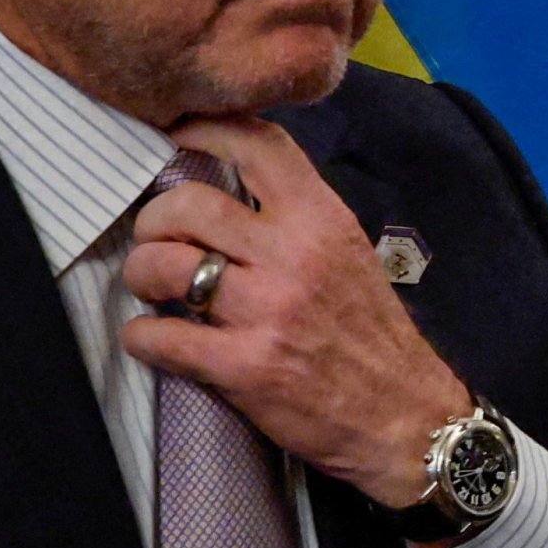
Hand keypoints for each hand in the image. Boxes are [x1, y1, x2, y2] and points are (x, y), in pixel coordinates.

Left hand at [121, 116, 471, 508]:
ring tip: (152, 286)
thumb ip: (296, 218)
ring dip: (142, 273)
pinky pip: (160, 337)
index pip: (258, 146)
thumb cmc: (371, 335)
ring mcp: (266, 312)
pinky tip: (152, 339)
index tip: (176, 137)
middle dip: (154, 220)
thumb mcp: (348, 253)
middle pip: (189, 205)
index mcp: (322, 220)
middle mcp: (294, 256)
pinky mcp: (244, 367)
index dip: (204, 130)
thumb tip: (228, 190)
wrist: (405, 417)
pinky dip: (142, 337)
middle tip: (156, 241)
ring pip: (164, 265)